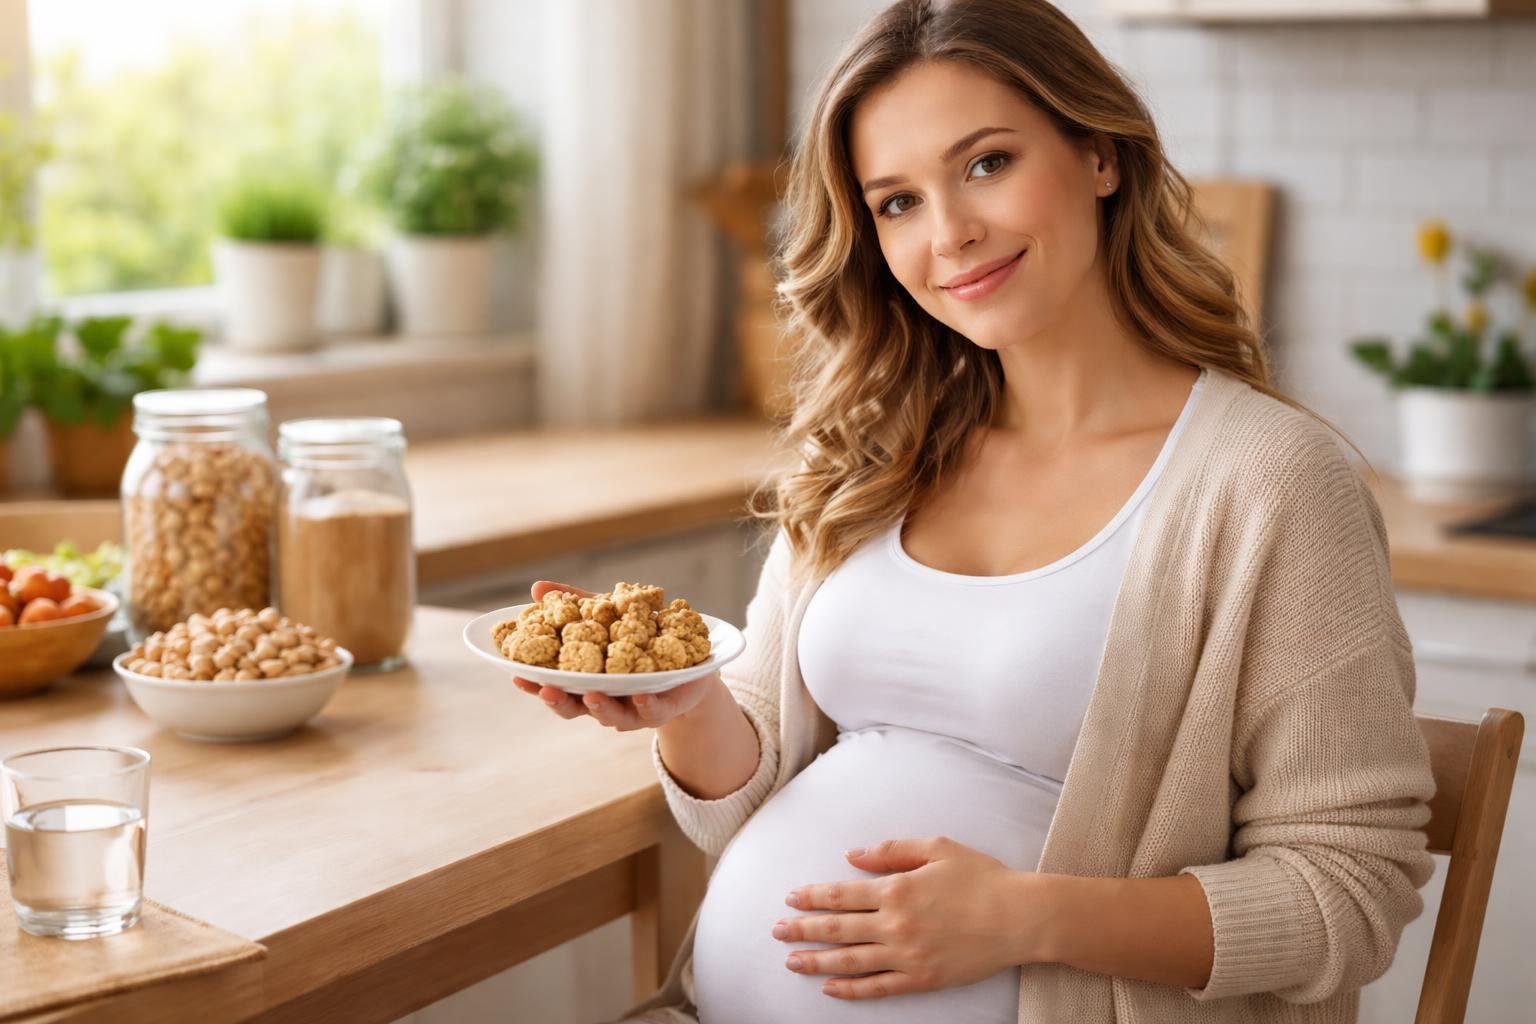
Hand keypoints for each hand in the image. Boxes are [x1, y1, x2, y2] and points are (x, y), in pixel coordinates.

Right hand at [510, 580, 717, 729]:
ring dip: (600, 707)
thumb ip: (575, 605)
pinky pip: (654, 710)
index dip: (535, 684)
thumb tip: (536, 588)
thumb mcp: (607, 616)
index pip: (555, 686)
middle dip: (560, 702)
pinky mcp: (665, 706)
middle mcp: (606, 699)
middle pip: (576, 708)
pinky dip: (646, 704)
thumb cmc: (639, 638)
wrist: (691, 659)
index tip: (516, 675)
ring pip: (613, 715)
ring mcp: (634, 707)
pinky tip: (641, 695)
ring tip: (591, 695)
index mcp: (587, 680)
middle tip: (547, 691)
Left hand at [774, 836, 1042, 999]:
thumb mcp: (936, 848)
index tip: (791, 899)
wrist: (1020, 918)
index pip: (841, 895)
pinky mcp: (922, 978)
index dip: (813, 898)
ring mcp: (907, 956)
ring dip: (816, 962)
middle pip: (837, 930)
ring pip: (850, 962)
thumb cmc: (981, 877)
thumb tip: (853, 856)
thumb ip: (892, 851)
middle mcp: (895, 925)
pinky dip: (851, 989)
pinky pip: (878, 988)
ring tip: (791, 962)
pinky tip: (831, 988)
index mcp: (897, 889)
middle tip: (776, 930)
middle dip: (803, 929)